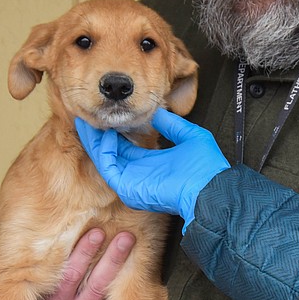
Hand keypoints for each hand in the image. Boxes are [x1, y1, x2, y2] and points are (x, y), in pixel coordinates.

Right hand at [29, 229, 131, 299]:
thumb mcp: (33, 299)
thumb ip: (49, 278)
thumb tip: (62, 240)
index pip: (70, 276)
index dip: (84, 253)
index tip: (97, 232)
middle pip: (97, 285)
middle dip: (113, 259)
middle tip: (127, 237)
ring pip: (110, 299)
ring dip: (124, 274)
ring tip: (137, 253)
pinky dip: (126, 297)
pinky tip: (138, 278)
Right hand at [75, 109, 229, 227]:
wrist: (211, 189)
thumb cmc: (206, 169)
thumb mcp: (189, 136)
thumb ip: (171, 124)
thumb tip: (156, 110)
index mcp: (153, 164)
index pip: (126, 147)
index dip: (115, 132)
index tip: (108, 115)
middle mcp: (139, 174)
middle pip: (111, 153)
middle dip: (98, 134)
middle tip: (88, 116)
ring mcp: (132, 182)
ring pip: (105, 159)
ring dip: (95, 140)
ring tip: (87, 121)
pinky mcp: (128, 187)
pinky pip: (108, 167)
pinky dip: (103, 150)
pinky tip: (105, 134)